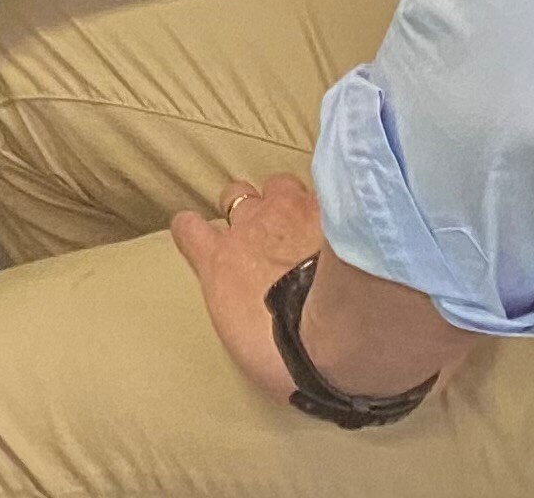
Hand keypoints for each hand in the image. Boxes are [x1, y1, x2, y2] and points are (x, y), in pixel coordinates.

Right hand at [170, 173, 326, 404]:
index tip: (204, 238)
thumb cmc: (289, 351)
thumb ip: (242, 309)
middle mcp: (250, 226)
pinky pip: (326, 194)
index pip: (189, 228)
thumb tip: (256, 318)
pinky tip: (344, 228)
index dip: (197, 231)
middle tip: (266, 232)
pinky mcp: (335, 211)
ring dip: (289, 200)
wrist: (341, 333)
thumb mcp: (245, 340)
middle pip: (236, 194)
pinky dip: (332, 209)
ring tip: (306, 222)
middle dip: (249, 208)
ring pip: (280, 183)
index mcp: (221, 261)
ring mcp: (293, 211)